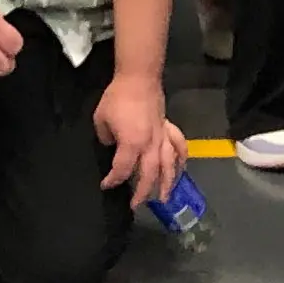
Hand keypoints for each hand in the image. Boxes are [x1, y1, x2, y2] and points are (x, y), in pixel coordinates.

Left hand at [93, 72, 186, 207]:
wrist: (138, 77)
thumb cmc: (117, 98)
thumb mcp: (101, 119)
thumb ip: (106, 138)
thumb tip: (112, 145)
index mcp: (132, 143)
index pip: (122, 169)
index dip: (113, 180)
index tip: (106, 185)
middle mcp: (150, 144)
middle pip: (150, 174)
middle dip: (142, 192)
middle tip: (136, 205)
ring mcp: (162, 136)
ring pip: (169, 164)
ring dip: (167, 182)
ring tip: (165, 197)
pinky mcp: (168, 128)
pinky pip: (179, 146)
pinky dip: (182, 159)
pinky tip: (181, 169)